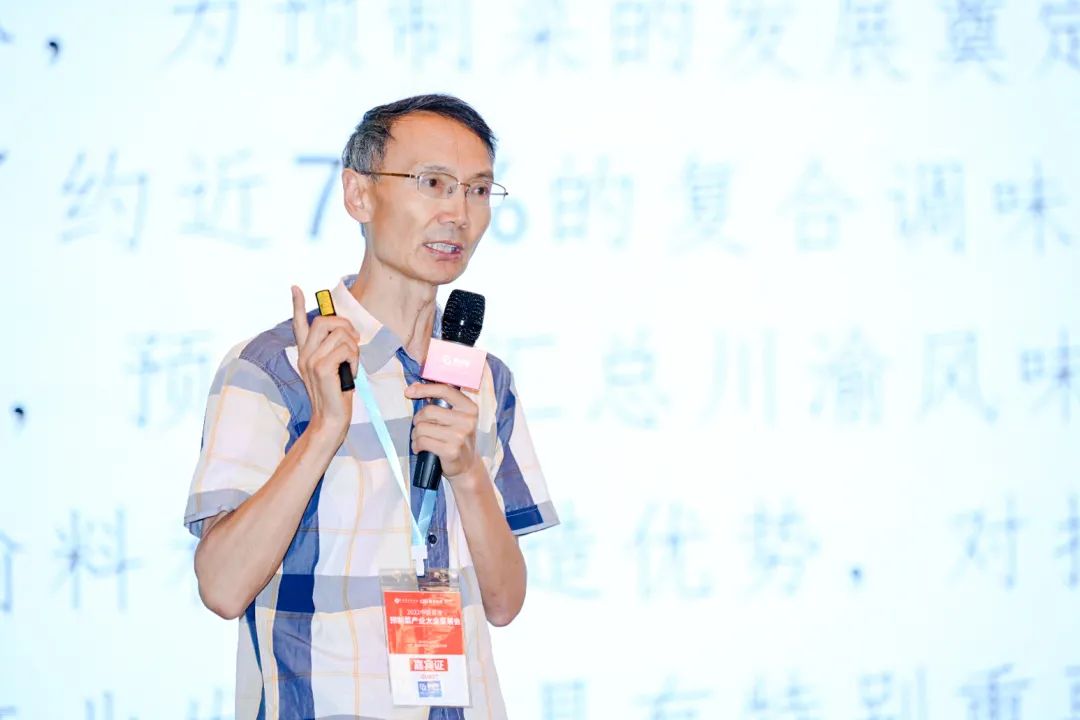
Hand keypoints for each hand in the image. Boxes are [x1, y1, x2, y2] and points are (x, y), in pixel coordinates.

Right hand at [291, 285, 360, 439]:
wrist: (330, 419)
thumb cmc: (336, 394)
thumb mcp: (334, 367)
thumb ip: (334, 349)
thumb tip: (347, 331)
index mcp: (305, 353)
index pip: (298, 324)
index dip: (297, 304)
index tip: (295, 288)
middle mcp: (304, 354)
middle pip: (324, 321)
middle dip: (345, 325)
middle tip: (354, 340)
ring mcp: (310, 360)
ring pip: (340, 335)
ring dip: (354, 348)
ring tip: (351, 364)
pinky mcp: (321, 368)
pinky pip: (346, 349)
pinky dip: (355, 359)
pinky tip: (351, 373)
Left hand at [405, 382, 481, 480]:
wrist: (467, 466)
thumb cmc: (457, 438)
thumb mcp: (457, 418)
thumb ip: (441, 403)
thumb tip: (415, 388)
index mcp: (469, 408)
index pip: (445, 391)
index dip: (424, 389)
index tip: (409, 391)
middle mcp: (467, 420)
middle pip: (428, 411)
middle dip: (418, 420)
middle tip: (419, 427)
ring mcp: (460, 436)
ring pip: (422, 428)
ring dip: (415, 435)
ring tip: (419, 439)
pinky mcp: (451, 451)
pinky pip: (422, 442)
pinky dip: (416, 445)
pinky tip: (419, 448)